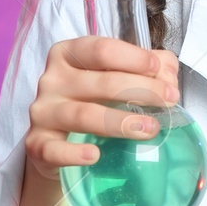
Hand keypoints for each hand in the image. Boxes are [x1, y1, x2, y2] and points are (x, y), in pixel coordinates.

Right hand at [23, 36, 180, 181]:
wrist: (59, 142)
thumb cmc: (94, 101)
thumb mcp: (119, 76)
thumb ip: (148, 68)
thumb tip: (168, 74)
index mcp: (69, 54)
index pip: (101, 49)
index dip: (134, 58)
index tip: (159, 69)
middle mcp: (52, 80)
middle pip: (100, 81)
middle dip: (141, 90)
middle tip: (169, 102)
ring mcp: (42, 112)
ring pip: (83, 115)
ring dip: (120, 122)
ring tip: (150, 129)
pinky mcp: (37, 144)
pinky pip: (53, 149)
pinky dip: (74, 153)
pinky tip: (95, 155)